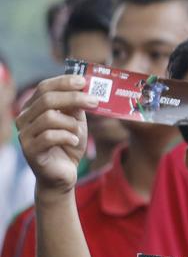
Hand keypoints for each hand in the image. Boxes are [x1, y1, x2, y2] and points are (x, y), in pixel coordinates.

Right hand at [15, 74, 93, 194]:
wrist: (63, 174)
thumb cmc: (68, 145)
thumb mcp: (76, 122)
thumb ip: (76, 107)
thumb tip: (84, 88)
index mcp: (33, 108)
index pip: (44, 87)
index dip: (64, 82)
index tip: (83, 81)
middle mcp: (24, 118)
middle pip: (47, 99)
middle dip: (73, 98)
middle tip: (94, 101)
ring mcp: (24, 134)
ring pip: (49, 117)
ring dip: (71, 123)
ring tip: (78, 132)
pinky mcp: (30, 150)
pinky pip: (49, 136)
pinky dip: (67, 137)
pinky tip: (73, 142)